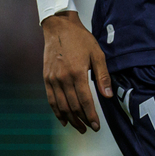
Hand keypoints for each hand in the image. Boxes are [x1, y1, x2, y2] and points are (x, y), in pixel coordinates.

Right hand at [42, 11, 112, 131]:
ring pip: (61, 106)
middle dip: (82, 120)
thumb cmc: (80, 39)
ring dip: (70, 119)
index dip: (91, 115)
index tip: (96, 126)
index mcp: (77, 72)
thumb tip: (108, 95)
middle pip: (73, 106)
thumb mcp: (97, 54)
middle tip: (89, 128)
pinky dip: (56, 112)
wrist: (59, 27)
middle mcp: (63, 78)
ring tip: (79, 127)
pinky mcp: (46, 78)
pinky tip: (63, 119)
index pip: (85, 101)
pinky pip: (51, 100)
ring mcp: (53, 79)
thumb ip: (103, 76)